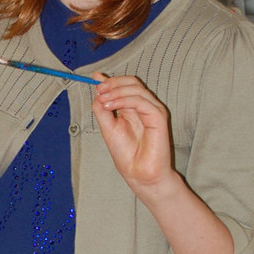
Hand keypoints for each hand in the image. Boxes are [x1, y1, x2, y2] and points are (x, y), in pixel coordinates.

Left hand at [91, 74, 173, 194]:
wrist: (139, 174)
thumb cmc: (126, 154)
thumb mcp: (108, 127)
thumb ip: (102, 107)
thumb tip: (96, 86)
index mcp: (134, 107)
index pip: (126, 84)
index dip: (110, 80)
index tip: (95, 79)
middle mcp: (145, 106)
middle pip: (132, 82)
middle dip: (113, 83)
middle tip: (99, 89)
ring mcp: (153, 110)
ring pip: (136, 89)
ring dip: (116, 91)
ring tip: (102, 100)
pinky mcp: (159, 117)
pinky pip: (141, 101)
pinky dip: (124, 100)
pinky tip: (110, 106)